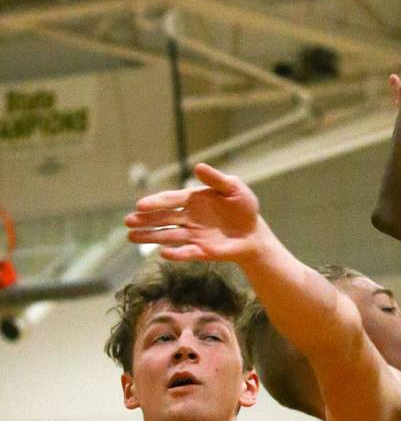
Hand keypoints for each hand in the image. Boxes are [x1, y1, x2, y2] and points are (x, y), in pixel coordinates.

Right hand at [125, 162, 262, 263]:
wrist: (254, 233)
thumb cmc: (243, 207)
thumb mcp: (233, 188)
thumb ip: (216, 179)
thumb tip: (198, 166)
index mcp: (192, 200)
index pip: (170, 200)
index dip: (156, 202)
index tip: (140, 205)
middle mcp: (188, 218)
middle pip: (163, 219)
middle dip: (145, 220)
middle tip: (128, 222)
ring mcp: (193, 235)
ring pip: (168, 236)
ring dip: (151, 237)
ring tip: (131, 237)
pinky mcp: (201, 251)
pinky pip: (186, 252)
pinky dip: (176, 254)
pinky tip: (164, 253)